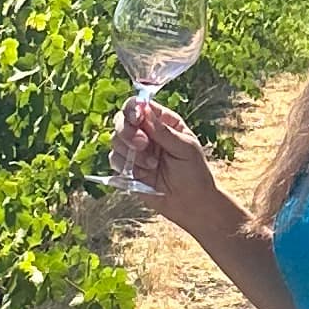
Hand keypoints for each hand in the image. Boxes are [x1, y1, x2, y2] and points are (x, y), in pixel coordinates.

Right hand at [116, 97, 235, 238]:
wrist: (190, 203)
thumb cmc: (194, 173)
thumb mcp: (185, 148)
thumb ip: (163, 131)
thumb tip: (145, 109)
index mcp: (162, 121)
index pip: (139, 106)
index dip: (133, 109)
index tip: (136, 119)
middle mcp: (145, 132)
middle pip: (121, 120)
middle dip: (128, 132)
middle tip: (143, 145)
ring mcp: (134, 150)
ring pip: (115, 140)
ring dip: (131, 153)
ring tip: (152, 166)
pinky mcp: (127, 167)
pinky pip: (114, 159)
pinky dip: (126, 166)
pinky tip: (144, 174)